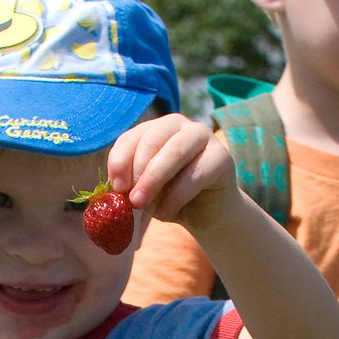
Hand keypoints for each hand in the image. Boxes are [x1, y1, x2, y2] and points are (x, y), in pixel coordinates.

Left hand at [105, 113, 237, 234]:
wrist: (206, 214)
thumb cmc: (170, 199)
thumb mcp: (144, 192)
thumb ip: (131, 186)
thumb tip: (116, 188)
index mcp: (154, 129)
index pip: (131, 137)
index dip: (120, 161)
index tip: (116, 187)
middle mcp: (178, 125)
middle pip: (152, 140)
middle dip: (138, 172)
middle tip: (132, 200)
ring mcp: (203, 136)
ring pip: (174, 151)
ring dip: (154, 180)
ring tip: (142, 205)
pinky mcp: (222, 157)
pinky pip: (195, 174)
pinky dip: (177, 195)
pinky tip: (165, 211)